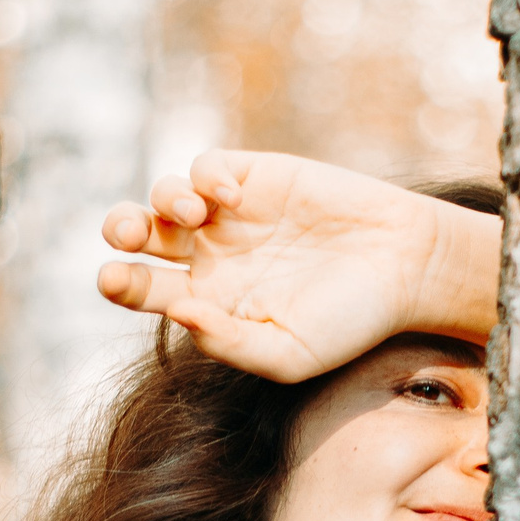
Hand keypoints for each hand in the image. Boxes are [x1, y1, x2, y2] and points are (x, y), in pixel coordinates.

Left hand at [96, 150, 498, 381]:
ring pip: (165, 196)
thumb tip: (178, 314)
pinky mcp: (255, 175)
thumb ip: (229, 343)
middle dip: (121, 230)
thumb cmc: (350, 321)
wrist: (404, 266)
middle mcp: (211, 255)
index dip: (122, 283)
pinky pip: (207, 167)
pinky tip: (230, 196)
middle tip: (124, 236)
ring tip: (191, 216)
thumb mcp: (288, 353)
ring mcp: (230, 213)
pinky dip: (206, 177)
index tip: (115, 279)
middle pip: (140, 235)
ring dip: (161, 201)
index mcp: (209, 300)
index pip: (147, 289)